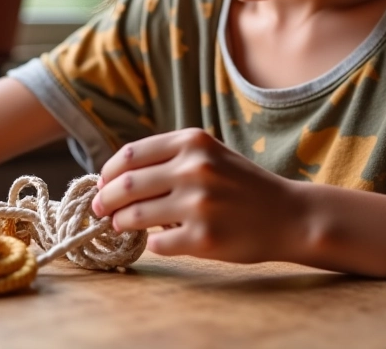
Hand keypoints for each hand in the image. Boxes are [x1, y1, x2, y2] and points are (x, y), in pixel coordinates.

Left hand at [91, 128, 308, 262]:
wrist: (287, 213)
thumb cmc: (242, 183)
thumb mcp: (209, 153)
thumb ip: (169, 157)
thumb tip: (117, 177)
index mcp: (192, 142)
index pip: (130, 155)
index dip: (109, 172)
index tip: (102, 183)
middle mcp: (194, 169)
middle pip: (127, 185)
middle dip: (105, 199)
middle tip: (98, 208)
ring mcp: (198, 204)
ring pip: (136, 216)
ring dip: (120, 222)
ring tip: (118, 225)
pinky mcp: (203, 238)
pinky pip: (158, 243)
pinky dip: (151, 242)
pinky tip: (155, 239)